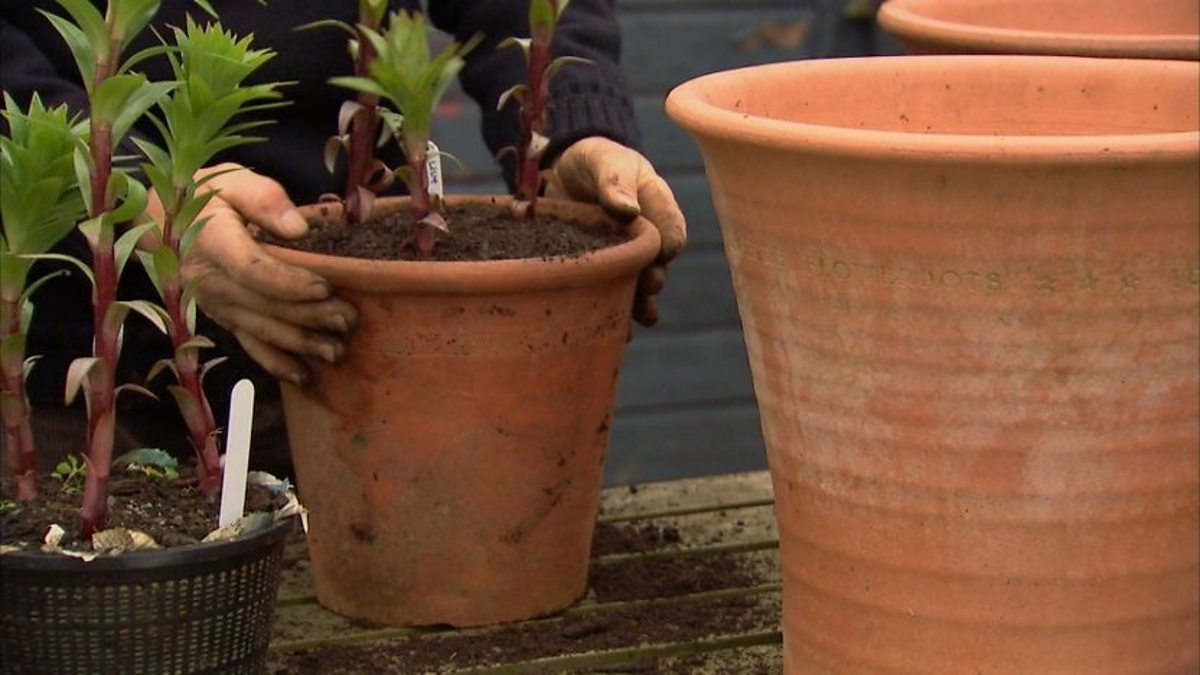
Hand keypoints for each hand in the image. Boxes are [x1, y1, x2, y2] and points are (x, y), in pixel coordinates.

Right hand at [145, 163, 358, 385]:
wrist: (162, 219)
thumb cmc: (206, 195)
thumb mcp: (231, 180)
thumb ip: (264, 197)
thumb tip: (299, 228)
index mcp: (212, 242)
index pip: (252, 270)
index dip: (289, 283)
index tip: (325, 287)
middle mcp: (209, 280)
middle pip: (264, 305)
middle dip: (310, 316)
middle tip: (349, 319)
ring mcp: (214, 305)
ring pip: (262, 329)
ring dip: (301, 343)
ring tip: (338, 350)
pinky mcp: (222, 318)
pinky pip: (248, 344)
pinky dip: (276, 363)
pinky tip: (304, 376)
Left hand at [546, 137, 686, 325]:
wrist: (565, 174)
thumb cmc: (594, 161)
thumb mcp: (604, 162)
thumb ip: (615, 182)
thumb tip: (627, 211)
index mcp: (656, 206)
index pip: (671, 228)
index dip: (669, 241)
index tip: (665, 252)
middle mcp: (646, 238)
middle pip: (657, 264)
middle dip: (654, 277)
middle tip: (650, 284)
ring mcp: (624, 258)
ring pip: (637, 286)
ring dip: (640, 304)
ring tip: (641, 318)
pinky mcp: (601, 272)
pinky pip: (612, 296)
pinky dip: (613, 315)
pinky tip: (611, 331)